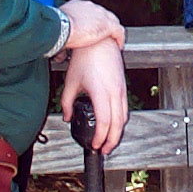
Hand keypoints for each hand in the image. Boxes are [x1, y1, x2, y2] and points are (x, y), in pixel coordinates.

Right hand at [58, 0, 125, 50]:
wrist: (60, 28)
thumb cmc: (54, 29)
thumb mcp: (56, 29)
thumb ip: (61, 35)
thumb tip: (60, 51)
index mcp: (76, 5)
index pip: (88, 12)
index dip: (91, 21)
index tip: (89, 30)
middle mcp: (90, 7)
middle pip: (101, 15)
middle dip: (102, 25)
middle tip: (101, 37)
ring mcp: (100, 14)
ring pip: (112, 21)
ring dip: (112, 32)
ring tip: (111, 41)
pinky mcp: (108, 25)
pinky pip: (118, 31)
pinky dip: (119, 38)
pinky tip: (119, 45)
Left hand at [60, 38, 128, 153]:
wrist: (99, 42)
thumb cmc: (85, 57)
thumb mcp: (71, 82)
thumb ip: (67, 103)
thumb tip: (68, 117)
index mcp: (101, 92)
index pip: (104, 122)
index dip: (101, 138)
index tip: (95, 145)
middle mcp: (114, 92)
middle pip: (118, 124)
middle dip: (112, 140)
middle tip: (105, 150)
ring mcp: (121, 89)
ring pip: (124, 117)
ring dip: (118, 131)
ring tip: (109, 140)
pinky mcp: (123, 86)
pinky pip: (125, 108)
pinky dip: (120, 120)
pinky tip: (113, 124)